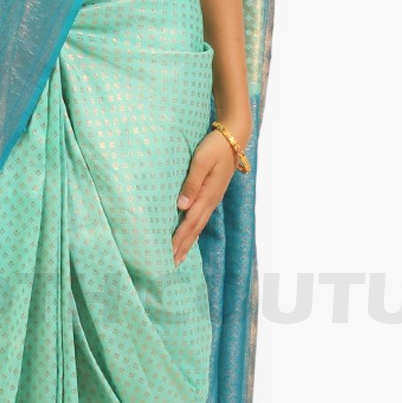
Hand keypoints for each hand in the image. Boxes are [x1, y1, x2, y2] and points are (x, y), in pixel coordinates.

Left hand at [172, 129, 239, 265]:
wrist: (234, 137)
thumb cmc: (214, 146)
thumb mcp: (201, 161)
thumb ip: (191, 182)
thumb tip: (181, 206)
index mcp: (207, 195)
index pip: (189, 223)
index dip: (178, 240)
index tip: (168, 255)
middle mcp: (210, 201)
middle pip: (194, 229)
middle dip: (182, 247)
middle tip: (170, 265)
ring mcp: (212, 199)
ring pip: (198, 226)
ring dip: (188, 242)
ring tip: (178, 257)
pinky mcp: (212, 194)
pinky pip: (201, 218)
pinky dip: (193, 231)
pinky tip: (190, 235)